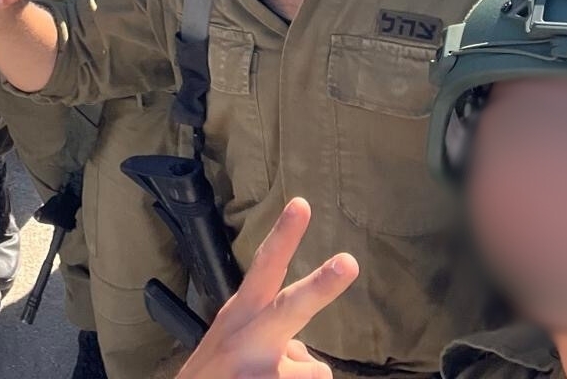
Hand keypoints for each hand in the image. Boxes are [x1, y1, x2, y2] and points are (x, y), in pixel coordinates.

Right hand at [175, 198, 356, 378]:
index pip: (263, 268)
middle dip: (323, 285)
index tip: (302, 204)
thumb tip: (304, 354)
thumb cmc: (217, 373)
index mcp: (239, 315)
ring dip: (299, 377)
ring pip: (314, 368)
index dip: (283, 236)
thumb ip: (268, 331)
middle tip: (350, 262)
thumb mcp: (231, 341)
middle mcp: (249, 339)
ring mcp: (261, 371)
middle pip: (292, 307)